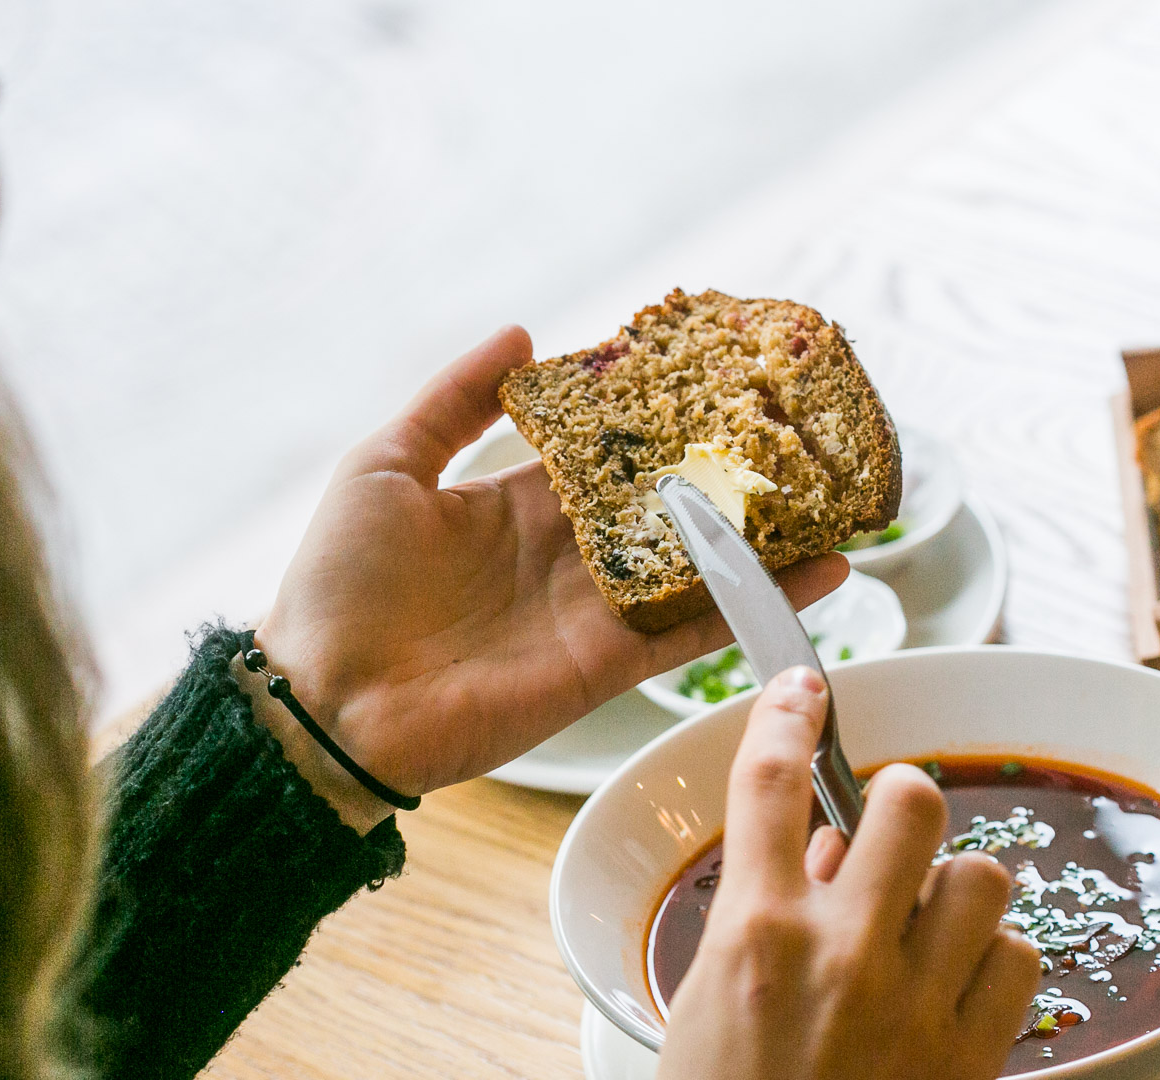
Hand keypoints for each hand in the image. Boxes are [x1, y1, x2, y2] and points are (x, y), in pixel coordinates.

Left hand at [254, 327, 847, 806]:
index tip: (716, 374)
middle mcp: (564, 555)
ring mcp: (591, 612)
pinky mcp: (606, 666)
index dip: (656, 416)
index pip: (604, 451)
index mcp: (513, 505)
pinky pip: (694, 631)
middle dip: (726, 472)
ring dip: (765, 537)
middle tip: (797, 430)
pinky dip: (758, 604)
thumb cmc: (338, 583)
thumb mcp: (384, 464)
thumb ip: (453, 401)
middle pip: (665, 504)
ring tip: (834, 496)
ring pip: (696, 565)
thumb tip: (523, 331)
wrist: (325, 706)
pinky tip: (822, 572)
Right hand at [658, 668, 1040, 1079]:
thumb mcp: (708, 1004)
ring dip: (954, 889)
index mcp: (757, 933)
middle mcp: (843, 953)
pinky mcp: (973, 1055)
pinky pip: (1018, 959)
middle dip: (904, 801)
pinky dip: (993, 962)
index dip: (789, 715)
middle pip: (911, 801)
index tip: (804, 688)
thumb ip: (765, 912)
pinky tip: (956, 986)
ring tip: (924, 924)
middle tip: (892, 832)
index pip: (772, 781)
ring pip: (981, 876)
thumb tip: (829, 846)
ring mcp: (916, 1003)